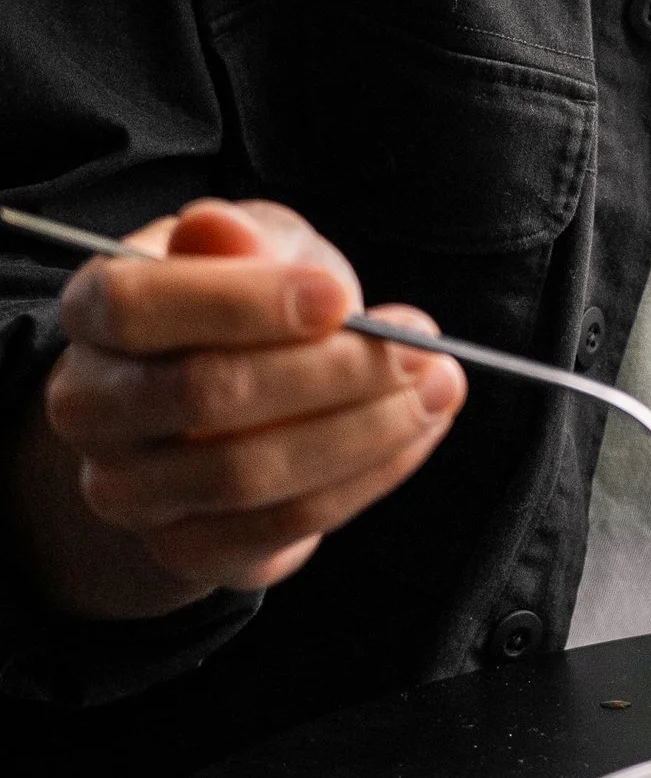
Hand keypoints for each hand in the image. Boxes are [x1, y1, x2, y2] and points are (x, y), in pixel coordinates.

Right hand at [9, 198, 466, 617]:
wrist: (223, 408)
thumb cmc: (244, 303)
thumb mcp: (253, 245)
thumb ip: (243, 238)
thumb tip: (219, 230)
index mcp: (93, 310)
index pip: (137, 307)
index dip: (240, 302)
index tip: (338, 297)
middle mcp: (88, 406)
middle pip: (203, 394)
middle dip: (330, 370)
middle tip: (417, 345)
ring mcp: (127, 488)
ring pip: (245, 472)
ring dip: (362, 429)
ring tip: (436, 385)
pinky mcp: (183, 547)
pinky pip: (279, 525)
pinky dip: (363, 479)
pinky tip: (416, 433)